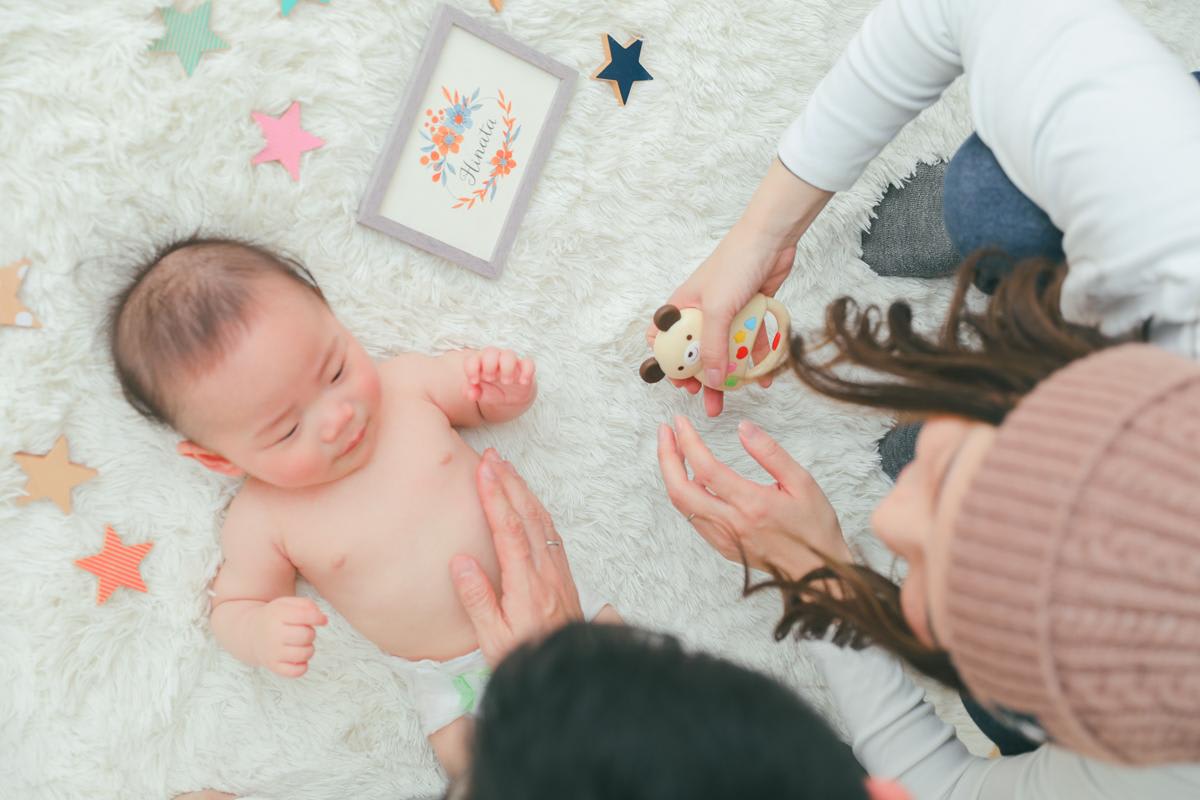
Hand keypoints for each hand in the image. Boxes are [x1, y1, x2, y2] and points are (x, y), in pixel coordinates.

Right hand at [251, 596, 327, 677]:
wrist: (251, 633)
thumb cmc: (275, 617)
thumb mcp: (287, 603)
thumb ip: (306, 604)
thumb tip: (322, 619)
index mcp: (277, 615)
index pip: (304, 615)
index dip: (318, 618)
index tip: (322, 620)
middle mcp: (274, 634)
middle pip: (306, 636)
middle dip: (311, 633)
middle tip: (304, 632)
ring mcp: (273, 652)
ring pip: (304, 654)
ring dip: (309, 649)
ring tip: (301, 644)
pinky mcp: (273, 666)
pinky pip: (296, 671)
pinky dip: (303, 666)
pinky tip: (298, 657)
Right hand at [451, 450, 583, 667]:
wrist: (568, 670)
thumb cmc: (526, 658)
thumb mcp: (494, 639)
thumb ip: (478, 600)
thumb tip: (461, 562)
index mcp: (526, 585)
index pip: (509, 531)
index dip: (496, 497)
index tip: (484, 470)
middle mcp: (545, 572)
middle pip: (527, 516)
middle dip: (509, 482)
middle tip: (492, 457)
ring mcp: (557, 571)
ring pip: (541, 520)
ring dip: (524, 491)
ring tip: (506, 469)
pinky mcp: (562, 574)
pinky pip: (550, 532)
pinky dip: (537, 509)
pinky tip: (528, 501)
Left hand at [463, 347, 536, 408]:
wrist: (510, 397)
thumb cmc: (492, 390)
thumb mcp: (480, 393)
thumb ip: (472, 393)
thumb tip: (471, 394)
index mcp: (480, 363)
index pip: (473, 359)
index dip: (471, 368)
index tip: (474, 381)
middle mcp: (495, 359)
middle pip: (491, 351)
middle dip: (489, 366)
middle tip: (491, 379)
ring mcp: (511, 362)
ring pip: (509, 354)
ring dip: (507, 367)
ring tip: (506, 382)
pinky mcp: (524, 368)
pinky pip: (528, 363)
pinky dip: (527, 371)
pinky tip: (522, 382)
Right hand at [648, 235, 795, 416]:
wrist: (771, 239)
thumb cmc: (734, 265)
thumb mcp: (717, 310)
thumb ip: (712, 348)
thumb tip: (712, 381)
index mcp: (681, 309)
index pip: (665, 343)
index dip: (670, 366)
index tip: (682, 385)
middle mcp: (701, 314)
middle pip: (697, 354)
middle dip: (703, 381)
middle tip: (710, 403)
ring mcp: (726, 315)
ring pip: (725, 352)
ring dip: (732, 376)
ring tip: (738, 397)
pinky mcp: (749, 315)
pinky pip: (749, 343)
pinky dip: (756, 360)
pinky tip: (764, 376)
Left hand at [657, 416, 849, 578]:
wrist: (818, 572)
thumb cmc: (814, 528)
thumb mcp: (802, 482)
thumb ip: (771, 453)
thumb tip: (743, 428)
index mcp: (751, 504)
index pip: (706, 469)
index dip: (687, 442)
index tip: (680, 421)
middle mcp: (731, 523)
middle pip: (680, 490)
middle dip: (666, 457)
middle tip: (665, 431)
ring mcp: (723, 538)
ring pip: (682, 506)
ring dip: (671, 474)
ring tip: (674, 449)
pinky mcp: (723, 547)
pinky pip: (693, 518)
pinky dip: (685, 493)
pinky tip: (692, 477)